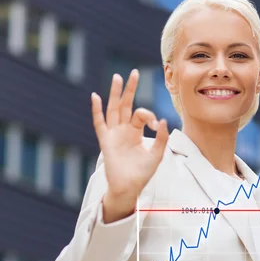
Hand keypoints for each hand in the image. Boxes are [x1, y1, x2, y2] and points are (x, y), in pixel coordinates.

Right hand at [91, 70, 168, 221]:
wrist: (129, 188)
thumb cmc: (143, 172)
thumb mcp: (157, 154)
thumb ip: (161, 138)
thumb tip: (162, 120)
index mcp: (135, 131)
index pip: (141, 114)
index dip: (148, 115)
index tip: (154, 124)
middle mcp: (123, 130)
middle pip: (125, 104)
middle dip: (129, 89)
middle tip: (133, 72)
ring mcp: (113, 134)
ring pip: (113, 109)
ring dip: (115, 94)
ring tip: (117, 77)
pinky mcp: (106, 142)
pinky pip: (100, 124)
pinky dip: (97, 110)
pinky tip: (95, 97)